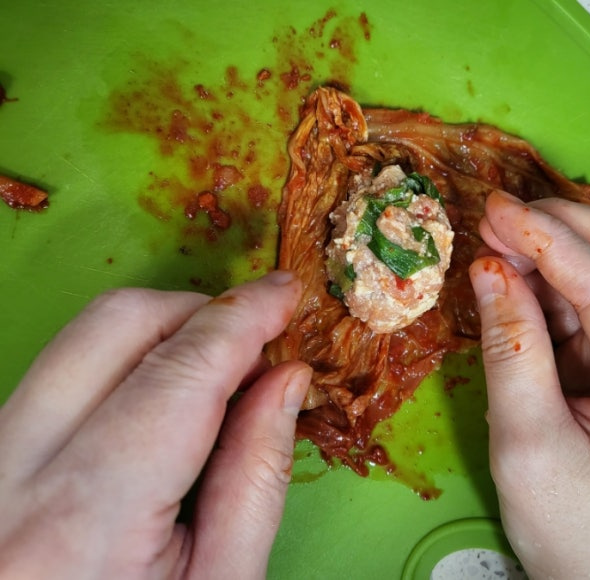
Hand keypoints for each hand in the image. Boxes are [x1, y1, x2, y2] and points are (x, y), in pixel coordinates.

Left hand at [0, 271, 310, 579]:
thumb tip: (287, 379)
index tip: (286, 295)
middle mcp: (8, 480)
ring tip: (214, 376)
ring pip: (75, 342)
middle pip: (112, 326)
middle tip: (253, 338)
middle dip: (198, 310)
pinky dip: (120, 366)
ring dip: (159, 335)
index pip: (179, 372)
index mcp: (82, 523)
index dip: (242, 318)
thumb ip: (256, 474)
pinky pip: (55, 377)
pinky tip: (161, 404)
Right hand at [469, 191, 589, 578]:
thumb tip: (490, 269)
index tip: (497, 210)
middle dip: (566, 229)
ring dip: (563, 251)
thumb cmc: (572, 530)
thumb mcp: (526, 444)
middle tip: (500, 213)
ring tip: (502, 238)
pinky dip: (563, 285)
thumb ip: (510, 349)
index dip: (551, 244)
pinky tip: (522, 273)